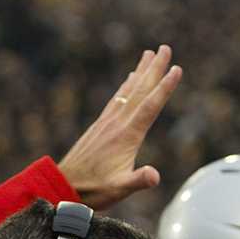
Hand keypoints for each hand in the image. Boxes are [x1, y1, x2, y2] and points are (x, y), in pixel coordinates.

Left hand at [57, 46, 181, 209]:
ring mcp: (107, 123)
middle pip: (140, 91)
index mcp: (126, 136)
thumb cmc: (93, 190)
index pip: (150, 106)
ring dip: (141, 72)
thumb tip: (154, 176)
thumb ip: (138, 181)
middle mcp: (117, 124)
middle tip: (166, 48)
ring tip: (150, 54)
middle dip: (154, 69)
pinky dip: (126, 86)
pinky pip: (117, 99)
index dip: (165, 88)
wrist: (62, 186)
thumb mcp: (118, 189)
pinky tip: (130, 79)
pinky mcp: (100, 126)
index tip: (177, 69)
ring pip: (128, 91)